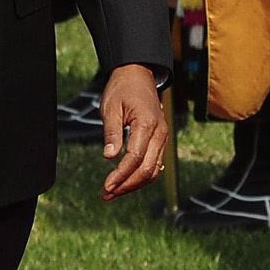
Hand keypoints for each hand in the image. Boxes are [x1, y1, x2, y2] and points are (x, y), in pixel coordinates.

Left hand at [99, 65, 167, 199]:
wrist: (138, 75)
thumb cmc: (123, 89)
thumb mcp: (111, 107)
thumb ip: (111, 132)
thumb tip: (109, 157)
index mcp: (147, 123)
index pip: (136, 157)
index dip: (121, 174)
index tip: (107, 185)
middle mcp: (160, 133)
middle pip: (147, 169)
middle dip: (127, 185)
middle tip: (107, 194)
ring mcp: (163, 138)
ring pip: (153, 170)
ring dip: (134, 184)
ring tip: (113, 192)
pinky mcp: (160, 141)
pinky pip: (154, 164)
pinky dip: (141, 176)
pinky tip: (125, 182)